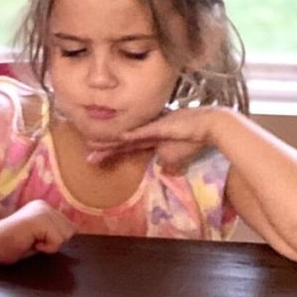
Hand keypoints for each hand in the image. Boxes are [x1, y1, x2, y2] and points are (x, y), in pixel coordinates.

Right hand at [0, 200, 75, 263]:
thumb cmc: (12, 244)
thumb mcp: (39, 235)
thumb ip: (54, 230)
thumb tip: (74, 231)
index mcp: (44, 207)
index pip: (69, 227)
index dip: (54, 240)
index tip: (34, 239)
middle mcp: (45, 205)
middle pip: (70, 231)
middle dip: (54, 242)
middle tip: (32, 241)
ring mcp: (42, 211)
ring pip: (65, 237)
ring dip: (49, 245)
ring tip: (30, 241)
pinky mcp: (40, 220)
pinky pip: (57, 242)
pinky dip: (45, 248)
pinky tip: (29, 242)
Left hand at [85, 107, 221, 174]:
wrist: (208, 125)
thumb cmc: (193, 140)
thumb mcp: (178, 157)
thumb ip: (169, 164)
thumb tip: (164, 172)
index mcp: (149, 140)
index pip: (125, 148)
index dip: (110, 153)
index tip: (94, 159)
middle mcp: (146, 133)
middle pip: (120, 143)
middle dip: (104, 150)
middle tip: (87, 157)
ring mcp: (151, 128)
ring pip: (126, 138)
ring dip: (110, 143)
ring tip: (92, 146)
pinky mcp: (160, 126)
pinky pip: (144, 131)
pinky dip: (132, 134)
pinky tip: (120, 135)